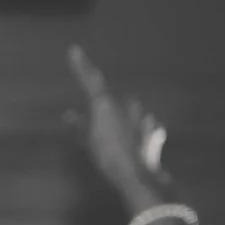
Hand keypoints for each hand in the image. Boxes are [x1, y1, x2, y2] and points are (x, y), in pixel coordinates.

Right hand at [66, 45, 170, 201]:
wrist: (136, 174)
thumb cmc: (105, 156)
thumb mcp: (87, 141)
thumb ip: (79, 126)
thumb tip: (69, 115)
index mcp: (104, 103)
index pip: (90, 79)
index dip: (81, 65)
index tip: (74, 49)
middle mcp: (125, 103)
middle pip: (111, 101)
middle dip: (104, 111)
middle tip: (97, 130)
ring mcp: (142, 114)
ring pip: (128, 113)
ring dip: (121, 123)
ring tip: (116, 144)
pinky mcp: (154, 128)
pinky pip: (142, 127)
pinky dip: (136, 134)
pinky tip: (133, 149)